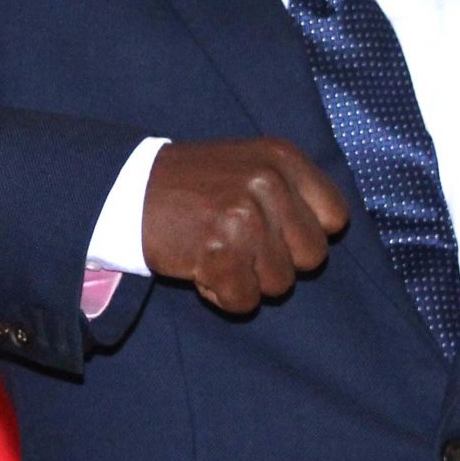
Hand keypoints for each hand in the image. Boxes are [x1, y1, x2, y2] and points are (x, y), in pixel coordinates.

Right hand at [139, 138, 347, 313]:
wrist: (124, 191)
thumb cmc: (192, 185)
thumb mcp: (249, 165)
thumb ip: (293, 191)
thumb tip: (333, 229)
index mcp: (281, 158)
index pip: (335, 218)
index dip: (303, 233)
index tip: (273, 229)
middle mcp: (268, 183)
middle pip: (312, 257)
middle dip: (277, 260)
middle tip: (238, 242)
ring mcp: (244, 218)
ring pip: (280, 284)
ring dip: (247, 277)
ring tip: (215, 250)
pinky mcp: (219, 253)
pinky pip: (244, 302)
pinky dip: (221, 294)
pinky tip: (200, 267)